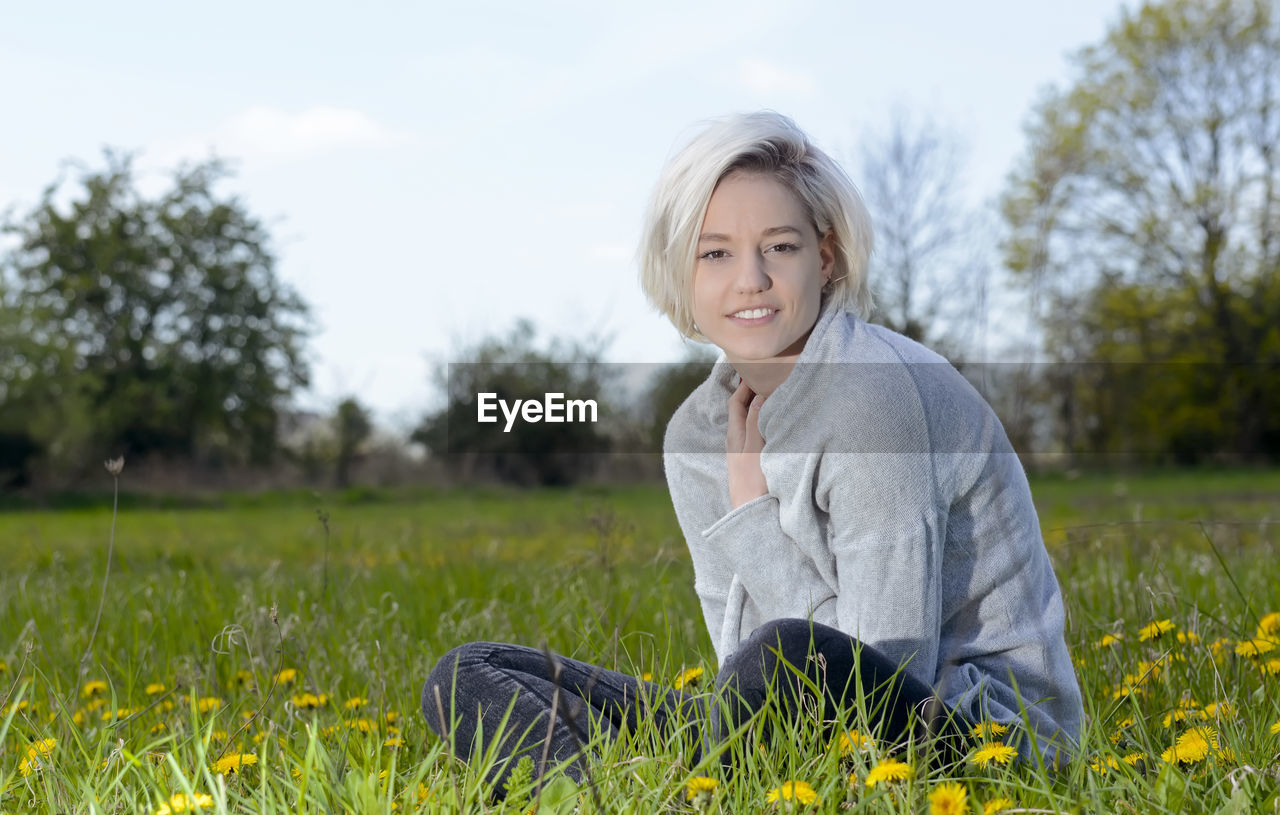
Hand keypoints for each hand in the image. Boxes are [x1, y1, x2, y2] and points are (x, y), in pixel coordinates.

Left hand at [726, 380, 768, 507]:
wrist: (752, 515)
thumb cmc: (754, 482)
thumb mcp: (754, 449)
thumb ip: (755, 422)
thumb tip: (758, 396)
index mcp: (735, 435)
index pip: (736, 402)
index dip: (744, 386)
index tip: (755, 371)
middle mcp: (736, 442)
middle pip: (741, 411)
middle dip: (749, 394)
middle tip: (763, 379)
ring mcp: (743, 453)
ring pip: (748, 423)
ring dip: (756, 408)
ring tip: (770, 396)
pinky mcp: (751, 462)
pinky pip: (754, 435)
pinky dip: (761, 423)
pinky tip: (773, 423)